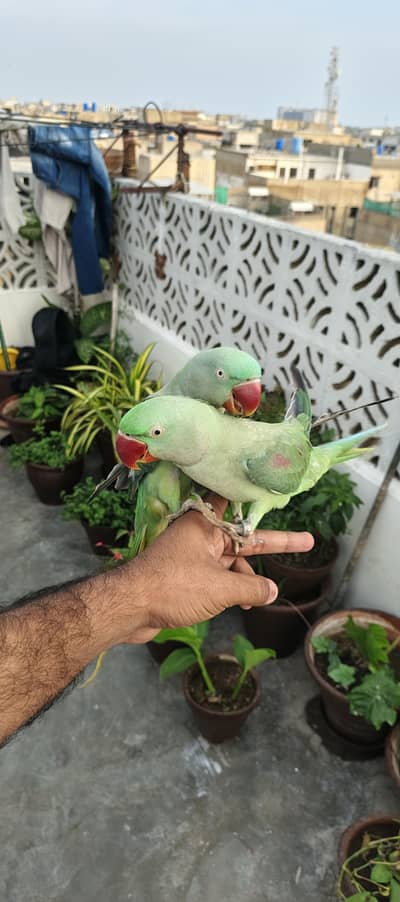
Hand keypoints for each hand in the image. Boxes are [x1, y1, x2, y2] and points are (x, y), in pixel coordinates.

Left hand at [118, 494, 313, 643]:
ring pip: (231, 563)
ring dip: (246, 579)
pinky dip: (230, 589)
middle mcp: (199, 537)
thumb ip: (251, 590)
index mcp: (205, 526)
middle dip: (274, 544)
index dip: (257, 500)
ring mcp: (192, 558)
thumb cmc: (172, 587)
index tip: (273, 490)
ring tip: (260, 597)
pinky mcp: (185, 578)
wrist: (129, 607)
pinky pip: (217, 578)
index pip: (235, 505)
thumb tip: (272, 592)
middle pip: (243, 538)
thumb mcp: (220, 589)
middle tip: (306, 541)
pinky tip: (240, 604)